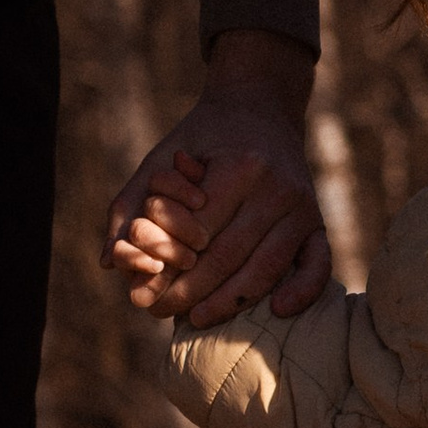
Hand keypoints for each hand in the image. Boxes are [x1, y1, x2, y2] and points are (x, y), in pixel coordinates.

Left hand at [105, 30, 328, 324]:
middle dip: (190, 290)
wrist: (260, 110)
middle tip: (160, 310)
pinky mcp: (317, 222)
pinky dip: (303, 292)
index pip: (199, 233)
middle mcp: (277, 187)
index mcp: (241, 166)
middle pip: (229, 255)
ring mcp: (302, 206)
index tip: (143, 291)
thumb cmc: (203, 139)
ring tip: (196, 318)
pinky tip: (278, 311)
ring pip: (266, 267)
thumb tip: (109, 261)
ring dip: (230, 301)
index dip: (168, 267)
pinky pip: (318, 264)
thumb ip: (130, 204)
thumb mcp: (162, 158)